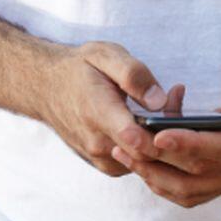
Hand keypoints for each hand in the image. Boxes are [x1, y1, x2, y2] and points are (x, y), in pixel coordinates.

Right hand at [41, 41, 184, 176]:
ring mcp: (101, 158)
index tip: (174, 100)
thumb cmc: (79, 68)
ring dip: (162, 140)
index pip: (135, 139)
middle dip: (170, 131)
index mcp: (98, 113)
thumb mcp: (105, 55)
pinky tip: (150, 122)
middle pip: (148, 153)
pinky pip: (137, 162)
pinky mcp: (106, 165)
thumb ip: (133, 75)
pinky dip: (149, 146)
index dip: (163, 128)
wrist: (46, 87)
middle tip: (175, 97)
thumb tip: (159, 101)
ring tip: (164, 106)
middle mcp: (98, 144)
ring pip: (145, 161)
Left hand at [110, 47, 220, 207]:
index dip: (188, 143)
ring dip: (154, 174)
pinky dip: (162, 183)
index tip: (158, 134)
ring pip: (190, 188)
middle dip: (160, 157)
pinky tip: (139, 165)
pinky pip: (189, 193)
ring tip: (124, 153)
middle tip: (127, 140)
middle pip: (199, 171)